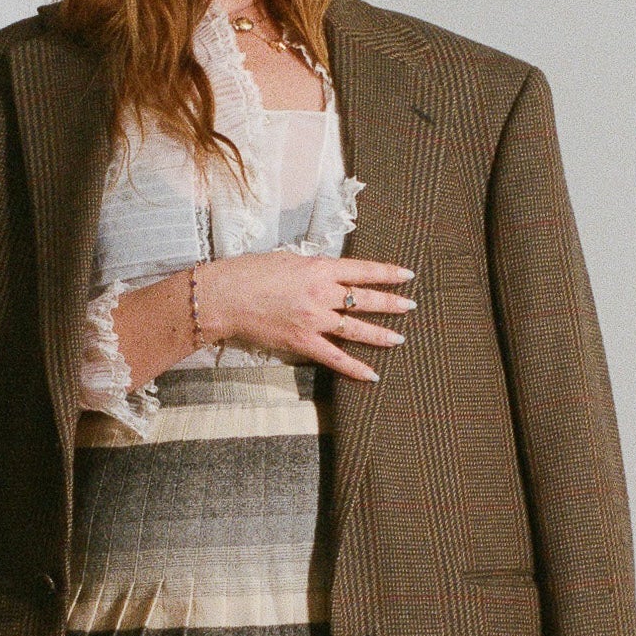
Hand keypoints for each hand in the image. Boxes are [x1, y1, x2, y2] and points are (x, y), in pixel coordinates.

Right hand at [195, 250, 415, 383]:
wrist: (226, 296)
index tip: (407, 275)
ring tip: (399, 338)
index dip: (387, 273)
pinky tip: (372, 375)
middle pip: (365, 299)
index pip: (362, 270)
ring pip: (356, 328)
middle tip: (410, 306)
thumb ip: (314, 268)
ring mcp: (314, 319)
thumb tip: (330, 273)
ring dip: (380, 334)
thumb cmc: (250, 272)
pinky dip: (354, 368)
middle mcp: (321, 293)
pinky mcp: (302, 342)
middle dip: (391, 302)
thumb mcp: (288, 259)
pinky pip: (334, 358)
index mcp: (319, 268)